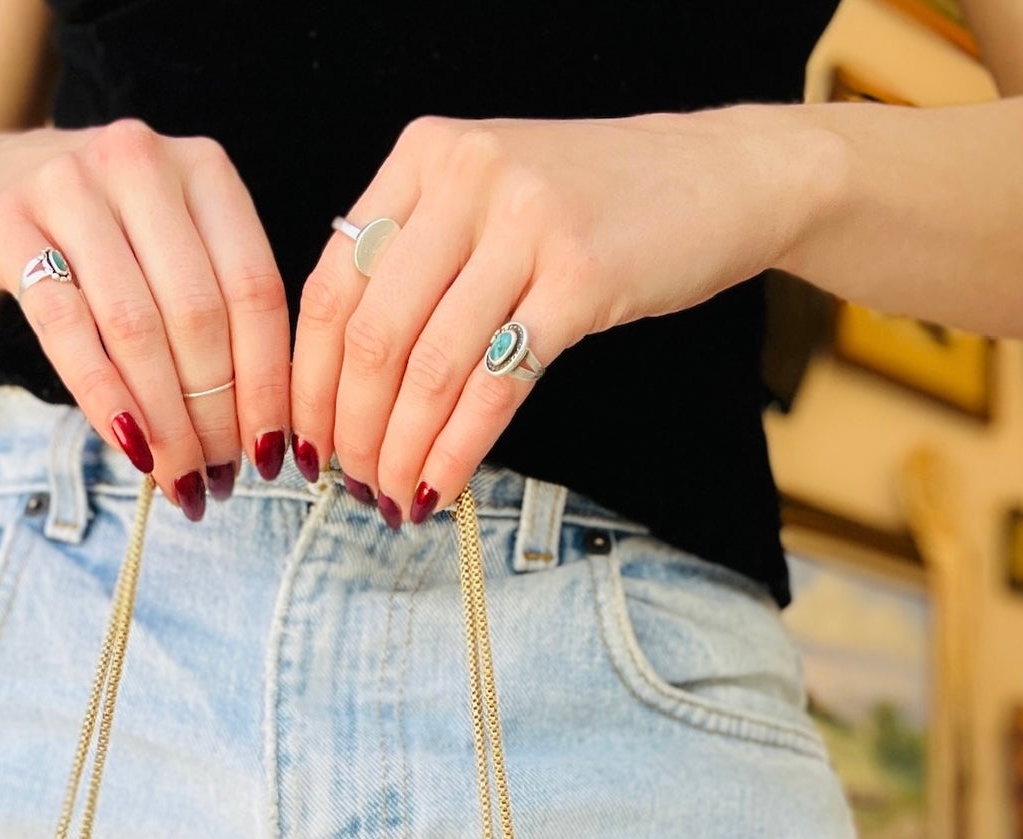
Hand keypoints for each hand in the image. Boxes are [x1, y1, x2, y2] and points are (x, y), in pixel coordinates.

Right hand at [0, 121, 290, 515]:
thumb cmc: (102, 232)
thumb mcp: (172, 243)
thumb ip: (218, 307)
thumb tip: (260, 433)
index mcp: (204, 167)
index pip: (255, 288)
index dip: (266, 381)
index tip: (269, 450)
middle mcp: (142, 163)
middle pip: (197, 313)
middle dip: (213, 412)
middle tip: (216, 475)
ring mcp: (70, 186)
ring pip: (134, 326)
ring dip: (163, 418)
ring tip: (177, 475)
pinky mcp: (8, 224)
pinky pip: (65, 327)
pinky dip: (103, 397)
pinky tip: (128, 444)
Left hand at [289, 110, 827, 526]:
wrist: (719, 176)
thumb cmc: (594, 203)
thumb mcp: (488, 197)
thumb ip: (416, 255)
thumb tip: (338, 375)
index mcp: (425, 155)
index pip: (332, 284)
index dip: (307, 379)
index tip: (303, 443)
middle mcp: (466, 177)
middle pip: (373, 333)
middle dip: (351, 429)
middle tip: (351, 485)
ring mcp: (526, 222)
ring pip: (430, 367)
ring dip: (401, 451)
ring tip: (393, 499)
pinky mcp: (582, 276)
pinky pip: (498, 386)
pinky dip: (459, 450)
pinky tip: (442, 489)